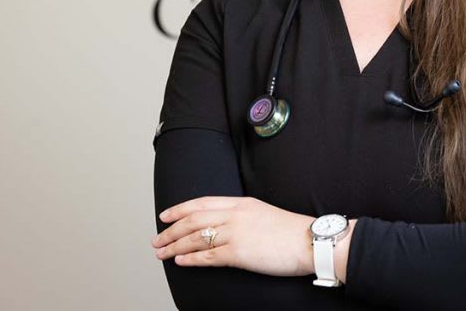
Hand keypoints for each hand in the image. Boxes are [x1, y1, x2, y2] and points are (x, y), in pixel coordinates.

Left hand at [151, 196, 313, 275]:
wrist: (309, 241)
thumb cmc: (290, 231)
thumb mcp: (263, 214)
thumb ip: (242, 216)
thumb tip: (224, 226)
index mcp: (241, 203)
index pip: (202, 202)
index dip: (180, 209)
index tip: (165, 216)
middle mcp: (235, 215)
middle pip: (193, 220)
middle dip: (170, 230)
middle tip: (157, 239)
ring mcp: (235, 233)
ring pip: (195, 237)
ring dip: (174, 245)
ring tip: (162, 253)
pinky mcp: (238, 253)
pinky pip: (207, 256)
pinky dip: (190, 258)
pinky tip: (180, 261)